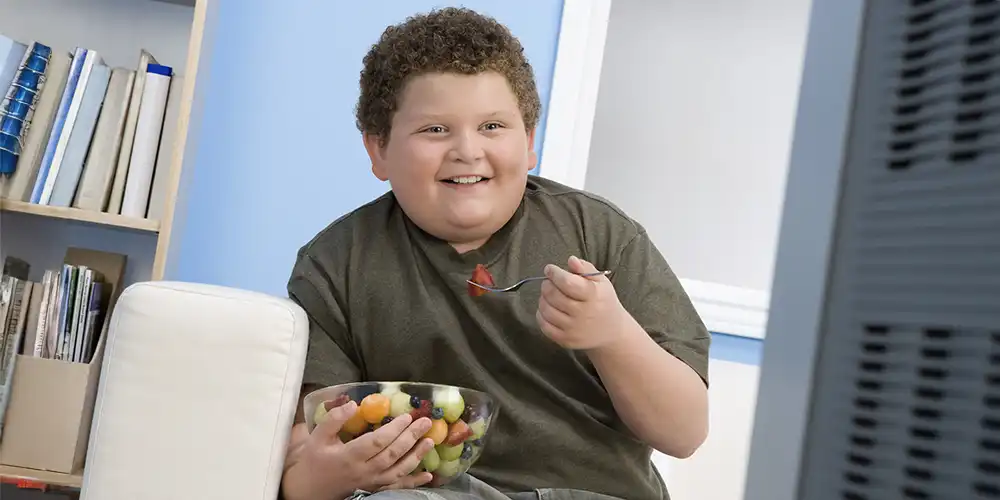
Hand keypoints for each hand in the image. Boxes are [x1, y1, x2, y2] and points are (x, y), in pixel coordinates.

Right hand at [281, 400, 434, 499]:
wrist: (310, 489)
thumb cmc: (314, 460)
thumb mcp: (318, 436)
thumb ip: (334, 419)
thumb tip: (353, 404)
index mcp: (349, 456)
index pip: (377, 442)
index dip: (394, 430)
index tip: (406, 416)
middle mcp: (363, 471)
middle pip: (392, 454)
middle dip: (411, 437)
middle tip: (425, 422)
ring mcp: (371, 483)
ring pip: (398, 470)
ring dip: (416, 456)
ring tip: (430, 440)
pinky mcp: (375, 489)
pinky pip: (397, 486)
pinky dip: (414, 482)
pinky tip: (428, 476)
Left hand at [536, 256, 630, 350]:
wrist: (612, 332)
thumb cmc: (603, 301)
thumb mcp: (601, 282)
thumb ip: (586, 269)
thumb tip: (571, 260)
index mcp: (594, 296)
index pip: (568, 282)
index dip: (555, 274)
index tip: (550, 269)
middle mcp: (584, 314)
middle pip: (554, 295)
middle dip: (547, 285)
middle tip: (549, 282)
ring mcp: (574, 329)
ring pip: (546, 309)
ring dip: (543, 298)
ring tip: (549, 295)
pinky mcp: (566, 340)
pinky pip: (544, 325)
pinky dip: (541, 314)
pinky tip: (548, 308)